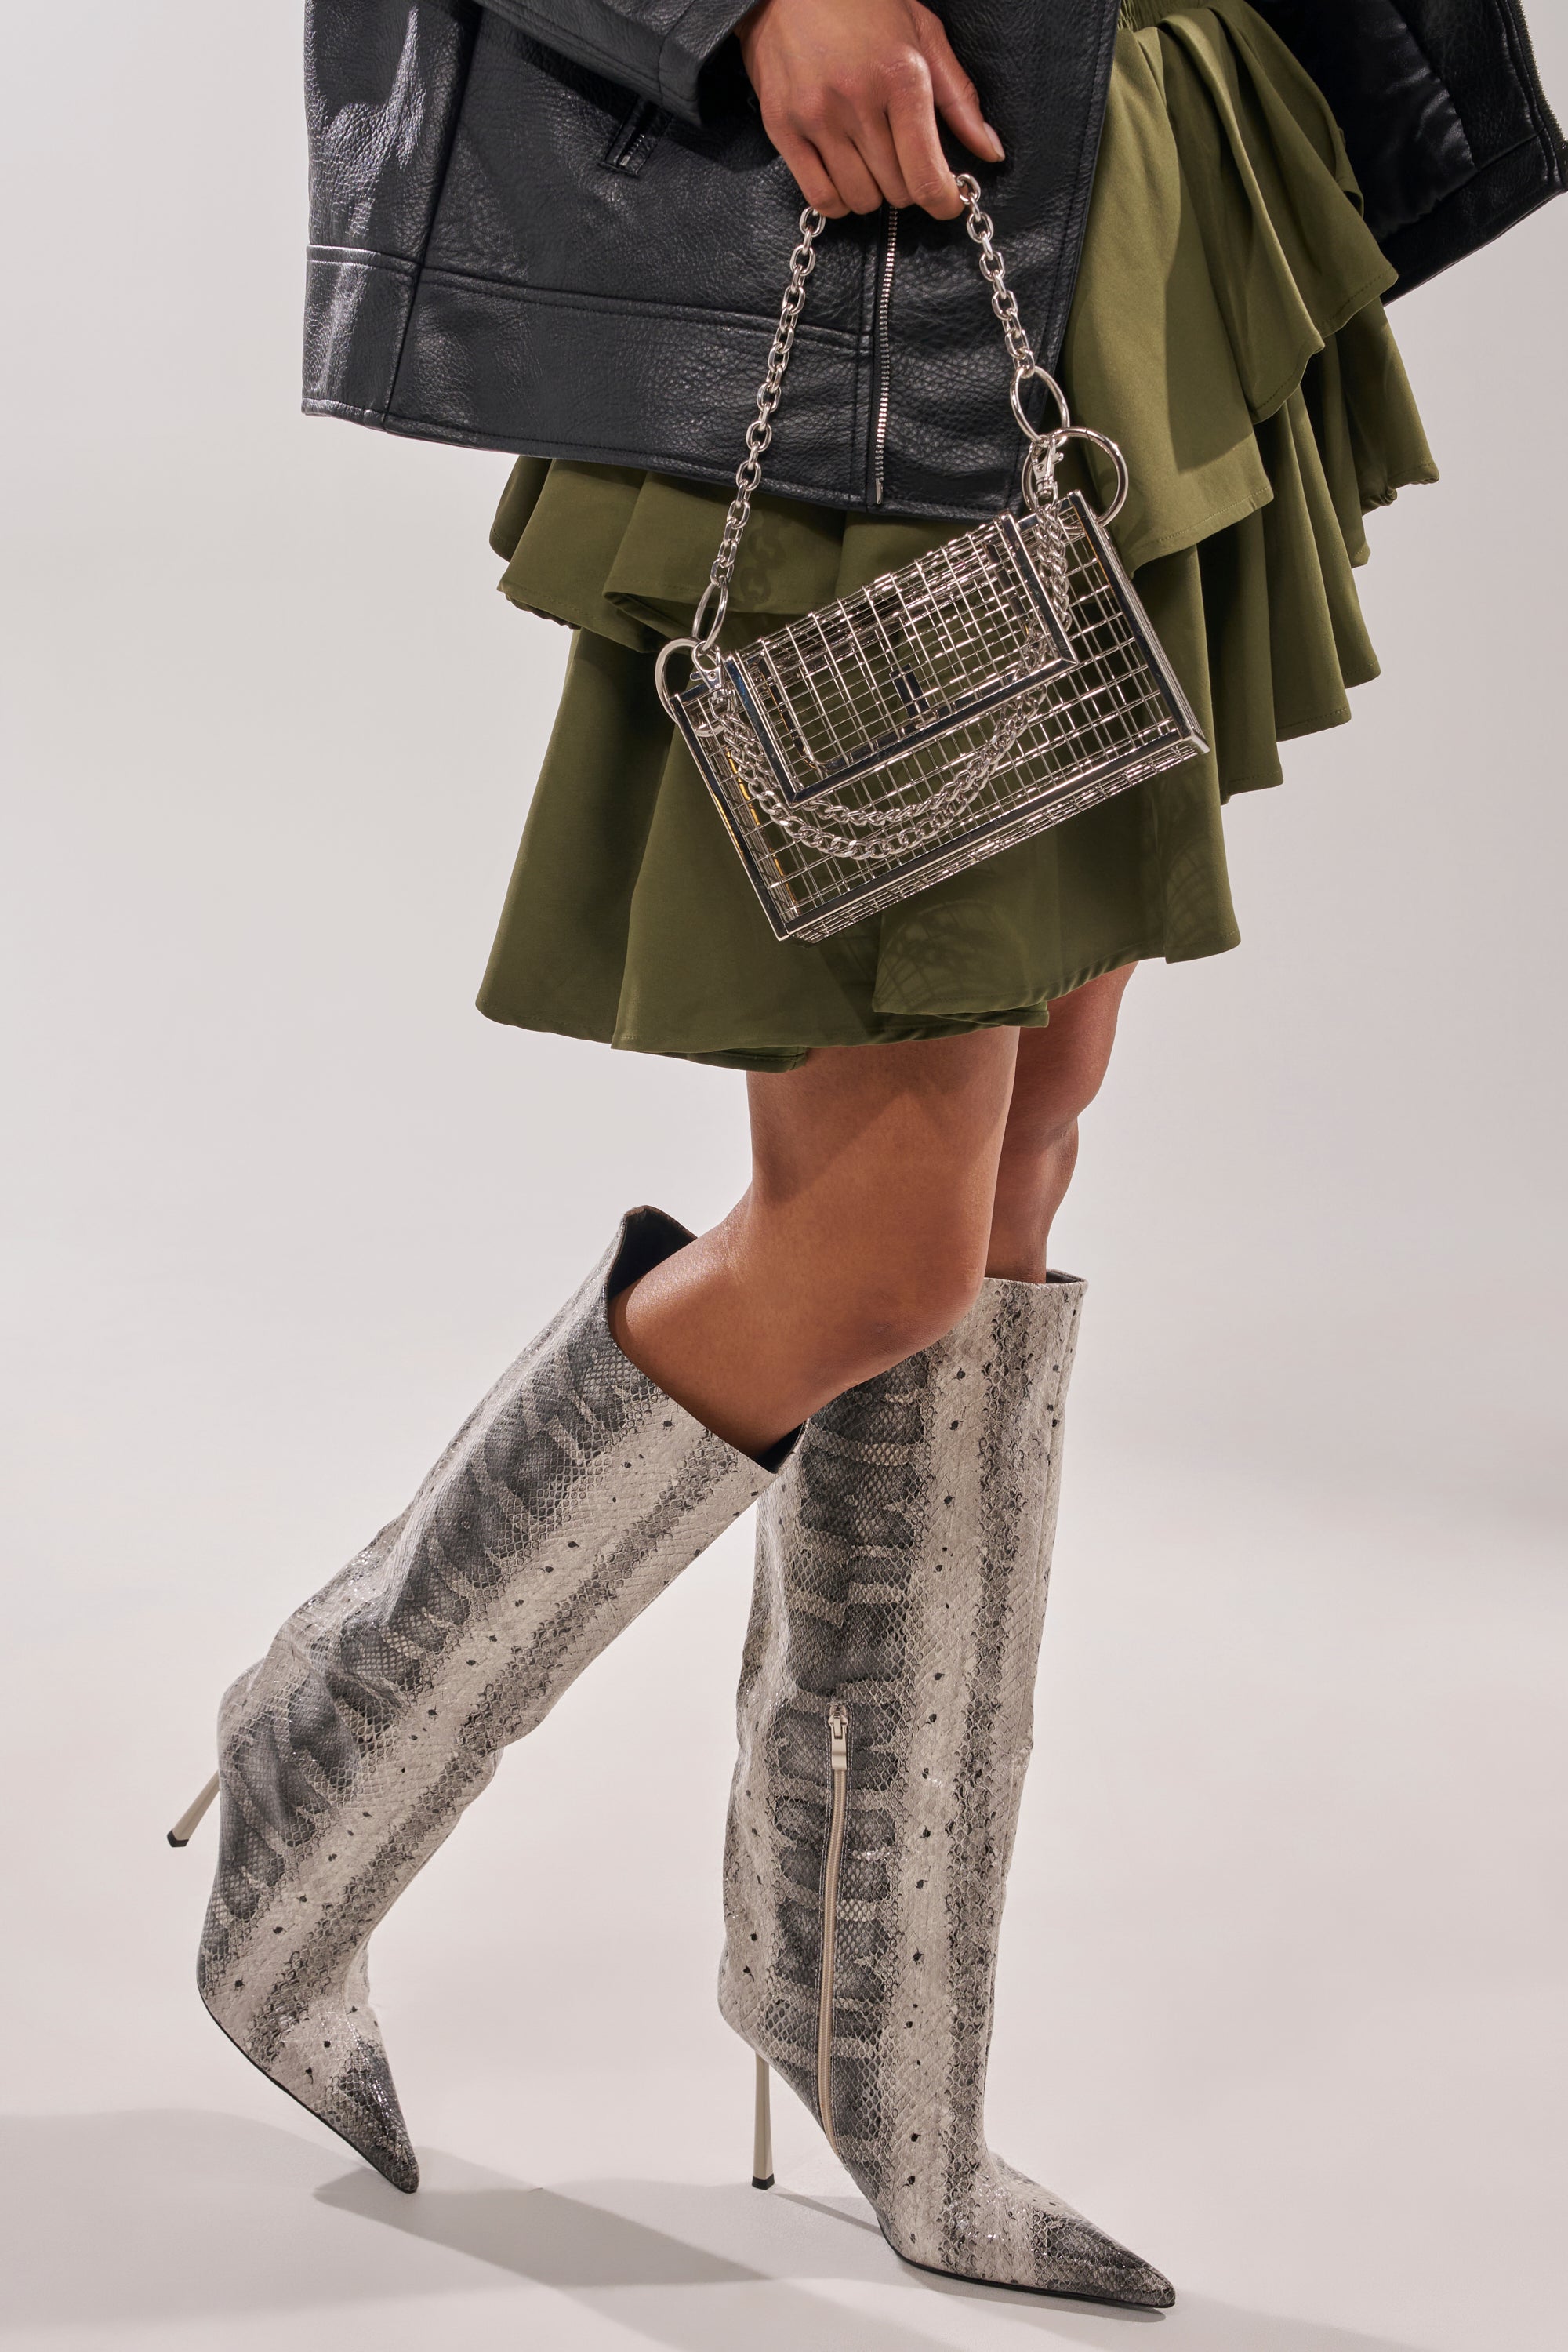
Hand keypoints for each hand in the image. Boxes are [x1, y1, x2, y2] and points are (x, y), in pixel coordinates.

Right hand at [736, 0, 1003, 220]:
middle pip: (896, 191)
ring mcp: (815, 116)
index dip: (942, 200)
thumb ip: (959, 98)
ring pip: (860, 199)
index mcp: (900, 75)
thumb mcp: (923, 34)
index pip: (926, 174)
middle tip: (902, 158)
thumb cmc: (863, 3)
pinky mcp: (782, 128)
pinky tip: (844, 175)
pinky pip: (821, 197)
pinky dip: (839, 198)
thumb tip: (991, 152)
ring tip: (870, 159)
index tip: (946, 201)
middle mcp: (857, 100)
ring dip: (873, 191)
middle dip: (907, 183)